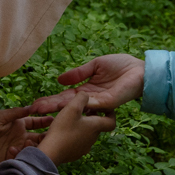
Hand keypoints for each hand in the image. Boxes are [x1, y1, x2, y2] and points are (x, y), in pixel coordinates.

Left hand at [0, 103, 47, 166]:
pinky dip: (19, 154)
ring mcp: (16, 147)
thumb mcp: (0, 117)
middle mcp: (19, 136)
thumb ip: (16, 113)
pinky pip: (21, 157)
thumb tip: (32, 107)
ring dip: (34, 146)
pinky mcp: (11, 158)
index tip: (53, 120)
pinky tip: (11, 149)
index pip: (35, 123)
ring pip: (32, 148)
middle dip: (45, 137)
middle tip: (53, 136)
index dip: (44, 121)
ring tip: (29, 143)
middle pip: (37, 137)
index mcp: (18, 125)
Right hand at [28, 52, 143, 114]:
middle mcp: (90, 99)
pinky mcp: (108, 102)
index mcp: (86, 90)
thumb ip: (78, 73)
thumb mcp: (95, 65)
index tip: (36, 103)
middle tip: (34, 109)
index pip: (65, 96)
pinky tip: (63, 104)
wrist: (140, 69)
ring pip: (76, 106)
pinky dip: (77, 104)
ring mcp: (99, 102)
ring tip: (43, 109)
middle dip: (50, 106)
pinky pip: (90, 103)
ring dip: (59, 107)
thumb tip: (59, 80)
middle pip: (67, 104)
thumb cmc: (121, 65)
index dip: (51, 99)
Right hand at [36, 97, 118, 166]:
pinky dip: (73, 135)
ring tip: (69, 120)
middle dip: (91, 117)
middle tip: (81, 109)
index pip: (111, 121)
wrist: (51, 153)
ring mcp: (84, 148)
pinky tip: (62, 132)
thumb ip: (81, 98)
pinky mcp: (74, 154)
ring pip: (86, 134)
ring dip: (81, 126)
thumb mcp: (72, 108)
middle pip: (96, 126)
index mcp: (95, 127)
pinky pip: (77, 142)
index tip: (103, 107)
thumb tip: (86, 94)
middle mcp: (93, 139)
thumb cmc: (63, 129)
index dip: (110, 113)